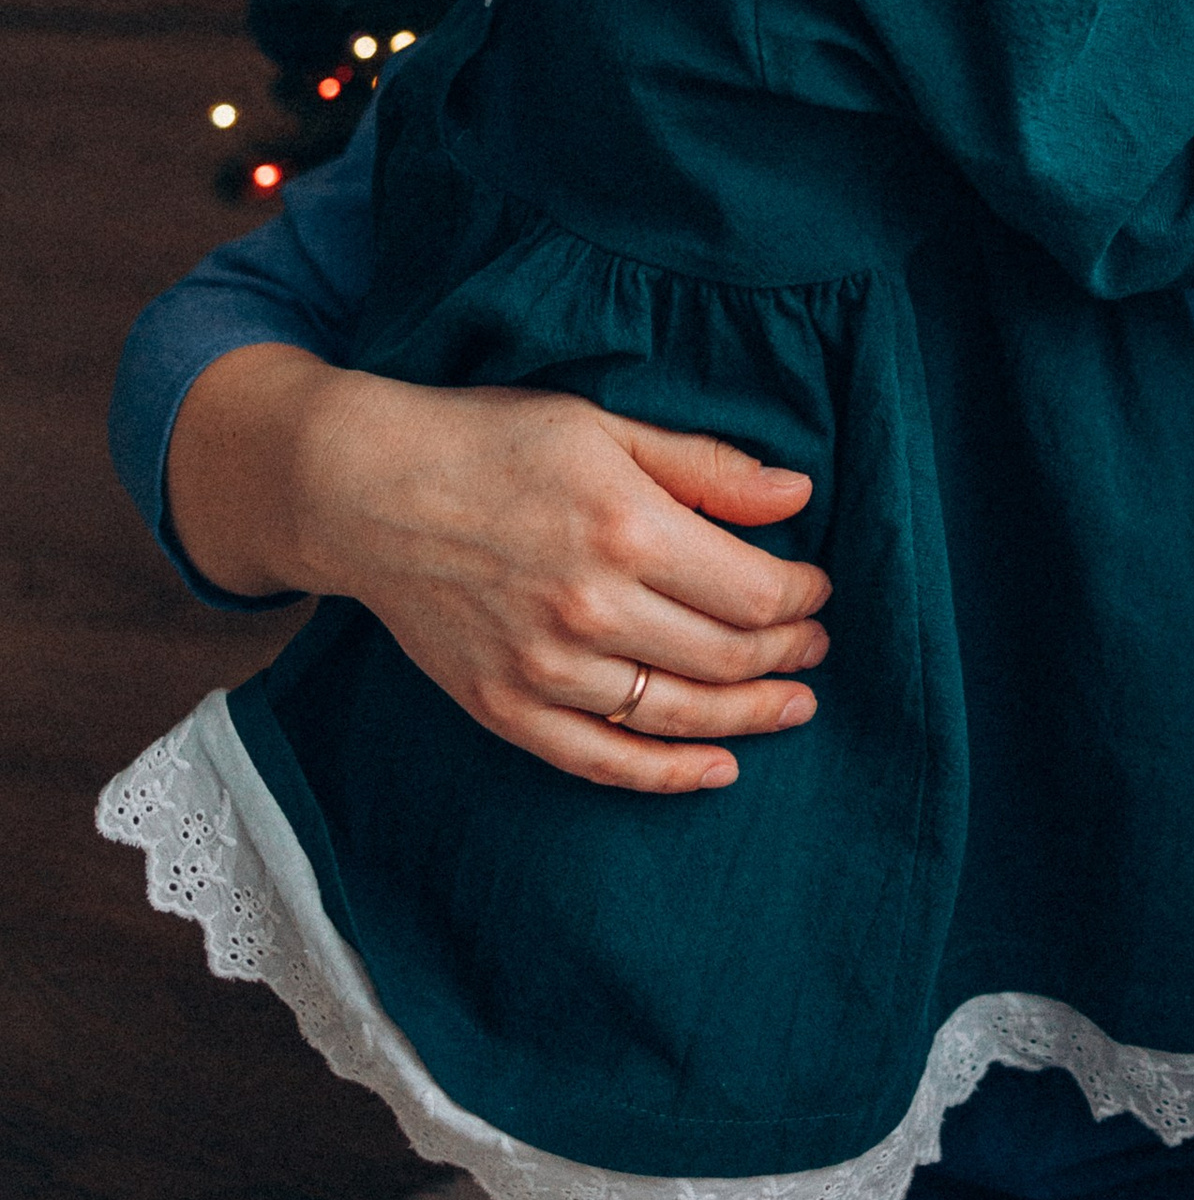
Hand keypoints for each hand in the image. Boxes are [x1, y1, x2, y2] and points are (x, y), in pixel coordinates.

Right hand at [166, 348, 831, 794]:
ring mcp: (545, 669)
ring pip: (677, 714)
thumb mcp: (609, 426)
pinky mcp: (504, 708)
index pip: (753, 591)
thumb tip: (800, 493)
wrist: (369, 490)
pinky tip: (718, 770)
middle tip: (816, 647)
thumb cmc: (495, 442)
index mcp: (628, 529)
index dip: (801, 598)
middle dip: (787, 655)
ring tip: (793, 706)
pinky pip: (601, 760)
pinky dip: (667, 774)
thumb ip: (707, 467)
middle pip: (725, 657)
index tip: (818, 589)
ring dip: (748, 718)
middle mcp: (593, 608)